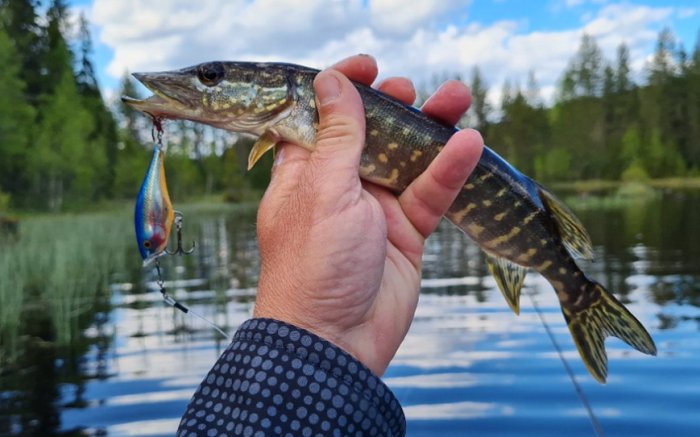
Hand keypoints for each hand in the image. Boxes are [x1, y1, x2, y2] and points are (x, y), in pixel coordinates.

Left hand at [253, 55, 483, 375]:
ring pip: (408, 160)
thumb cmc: (313, 266)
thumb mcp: (324, 191)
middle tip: (412, 90)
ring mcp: (374, 209)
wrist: (335, 342)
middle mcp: (339, 186)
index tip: (367, 67)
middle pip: (371, 134)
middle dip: (393, 106)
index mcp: (304, 171)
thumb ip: (338, 136)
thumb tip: (330, 81)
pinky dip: (449, 170)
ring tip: (457, 97)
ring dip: (432, 130)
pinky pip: (430, 194)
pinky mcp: (405, 232)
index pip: (322, 117)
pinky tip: (469, 144)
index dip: (342, 88)